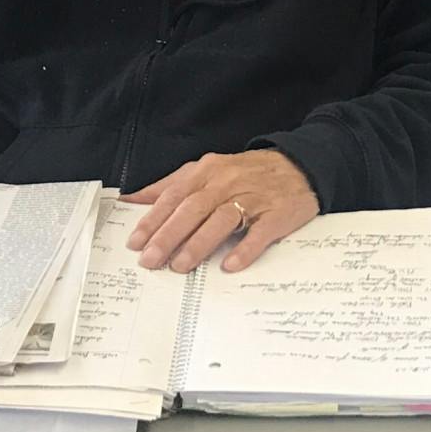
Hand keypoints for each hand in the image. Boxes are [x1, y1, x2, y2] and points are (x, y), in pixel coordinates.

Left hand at [124, 150, 318, 272]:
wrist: (299, 165)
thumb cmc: (246, 173)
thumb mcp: (207, 170)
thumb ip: (170, 185)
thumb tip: (131, 199)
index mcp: (208, 170)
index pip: (175, 195)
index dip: (154, 219)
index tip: (136, 242)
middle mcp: (228, 182)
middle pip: (193, 208)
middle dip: (169, 235)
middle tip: (151, 260)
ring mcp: (254, 198)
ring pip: (222, 219)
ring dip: (199, 243)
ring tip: (181, 266)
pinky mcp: (278, 213)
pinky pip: (260, 232)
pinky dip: (245, 248)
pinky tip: (230, 264)